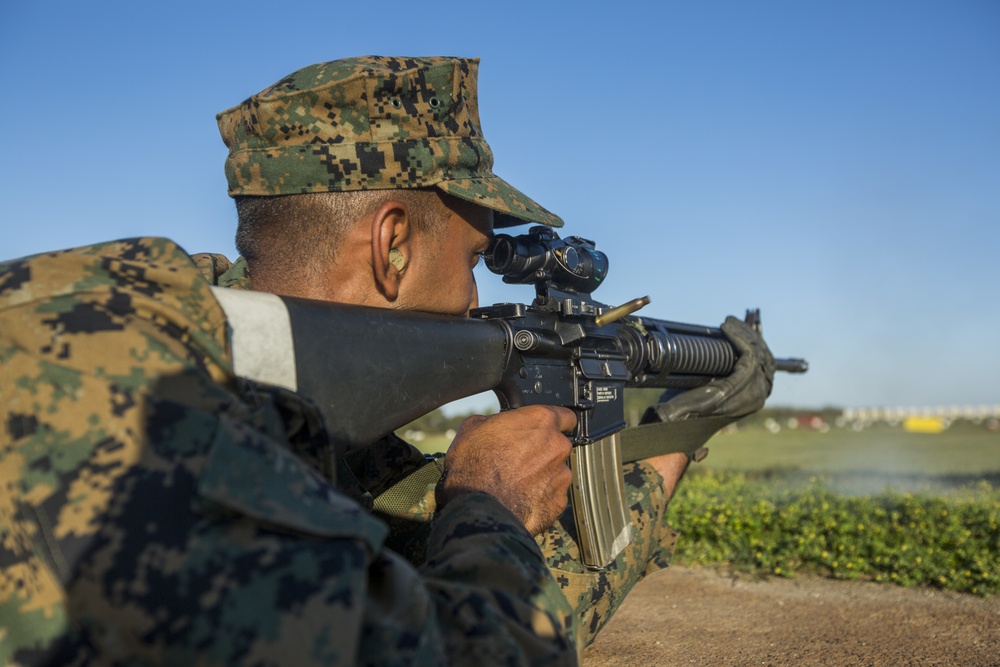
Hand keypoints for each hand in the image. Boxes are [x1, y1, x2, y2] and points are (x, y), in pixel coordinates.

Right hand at [439, 405, 575, 535]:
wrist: (478, 508)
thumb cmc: (473, 466)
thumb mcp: (473, 427)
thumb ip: (496, 421)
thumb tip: (497, 424)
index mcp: (541, 421)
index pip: (566, 415)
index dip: (554, 423)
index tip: (544, 430)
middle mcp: (558, 446)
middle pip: (559, 445)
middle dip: (543, 451)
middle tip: (519, 459)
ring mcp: (561, 475)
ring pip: (556, 471)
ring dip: (542, 475)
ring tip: (516, 483)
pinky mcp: (559, 501)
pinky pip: (553, 495)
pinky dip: (541, 496)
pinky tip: (521, 498)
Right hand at [653, 315, 776, 421]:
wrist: (684, 423)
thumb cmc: (684, 411)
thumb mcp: (691, 401)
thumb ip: (705, 394)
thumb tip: (696, 379)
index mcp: (746, 396)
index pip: (752, 359)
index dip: (740, 338)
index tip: (724, 326)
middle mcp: (757, 394)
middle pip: (761, 355)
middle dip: (746, 334)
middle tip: (729, 320)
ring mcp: (758, 391)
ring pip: (764, 357)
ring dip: (752, 338)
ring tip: (737, 323)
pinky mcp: (754, 387)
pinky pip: (761, 362)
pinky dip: (756, 346)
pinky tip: (753, 330)